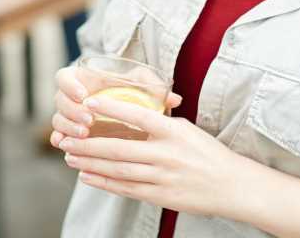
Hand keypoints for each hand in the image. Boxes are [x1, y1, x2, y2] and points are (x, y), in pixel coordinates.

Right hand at [48, 64, 181, 144]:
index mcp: (85, 80)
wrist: (132, 119)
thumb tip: (176, 100)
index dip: (70, 85)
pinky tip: (67, 149)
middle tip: (88, 121)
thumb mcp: (143, 88)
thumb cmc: (136, 97)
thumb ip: (154, 87)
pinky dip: (60, 141)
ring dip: (68, 127)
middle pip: (59, 100)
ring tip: (85, 134)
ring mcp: (70, 117)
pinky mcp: (71, 134)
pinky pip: (58, 137)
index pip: (64, 77)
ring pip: (58, 119)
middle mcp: (74, 98)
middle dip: (72, 111)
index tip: (84, 95)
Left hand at [56, 95, 245, 217]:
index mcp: (174, 131)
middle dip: (89, 144)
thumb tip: (129, 113)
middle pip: (120, 148)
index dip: (112, 108)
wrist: (232, 185)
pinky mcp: (162, 196)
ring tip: (71, 157)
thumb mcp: (186, 129)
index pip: (138, 115)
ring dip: (91, 164)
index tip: (89, 102)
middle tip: (66, 139)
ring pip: (119, 170)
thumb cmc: (206, 153)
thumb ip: (159, 123)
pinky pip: (127, 189)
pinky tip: (89, 177)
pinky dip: (105, 183)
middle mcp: (167, 154)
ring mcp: (163, 177)